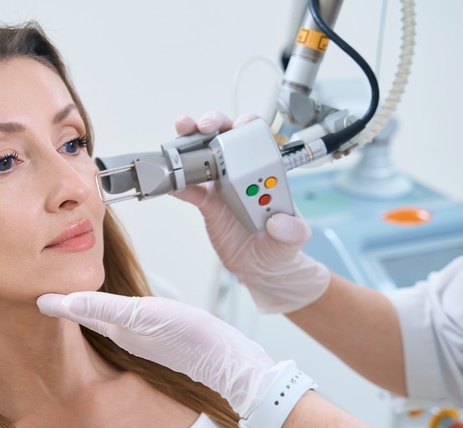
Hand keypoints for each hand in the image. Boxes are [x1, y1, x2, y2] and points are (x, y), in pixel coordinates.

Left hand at [37, 291, 292, 417]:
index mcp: (117, 328)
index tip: (32, 290)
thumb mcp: (144, 317)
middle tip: (45, 279)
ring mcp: (141, 330)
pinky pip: (123, 312)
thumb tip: (68, 299)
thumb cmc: (191, 341)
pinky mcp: (157, 328)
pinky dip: (110, 302)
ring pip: (102, 311)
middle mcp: (124, 330)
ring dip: (85, 298)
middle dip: (66, 298)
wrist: (229, 362)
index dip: (55, 299)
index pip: (76, 310)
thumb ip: (105, 308)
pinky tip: (113, 299)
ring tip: (70, 283)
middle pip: (85, 310)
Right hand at [172, 111, 329, 312]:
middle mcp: (242, 171)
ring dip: (188, 142)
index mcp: (266, 171)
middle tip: (202, 125)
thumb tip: (279, 223)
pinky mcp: (207, 202)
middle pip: (225, 137)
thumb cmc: (281, 246)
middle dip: (212, 123)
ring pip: (203, 155)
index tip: (237, 127)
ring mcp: (222, 185)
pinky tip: (167, 181)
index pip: (257, 139)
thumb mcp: (295, 238)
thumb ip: (293, 231)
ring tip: (177, 139)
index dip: (246, 126)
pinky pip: (189, 189)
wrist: (260, 268)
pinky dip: (176, 183)